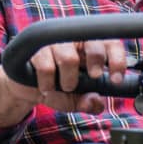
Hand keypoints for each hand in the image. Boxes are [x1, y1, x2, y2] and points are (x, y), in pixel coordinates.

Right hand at [0, 39, 130, 126]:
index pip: (110, 43)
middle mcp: (74, 40)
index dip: (117, 59)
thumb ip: (88, 102)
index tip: (116, 79)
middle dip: (96, 62)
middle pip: (93, 42)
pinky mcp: (35, 48)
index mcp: (90, 48)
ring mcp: (54, 41)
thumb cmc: (55, 87)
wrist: (25, 87)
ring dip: (68, 81)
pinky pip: (46, 67)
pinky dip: (48, 84)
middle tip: (92, 76)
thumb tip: (96, 103)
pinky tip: (46, 86)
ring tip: (63, 87)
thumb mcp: (75, 99)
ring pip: (69, 58)